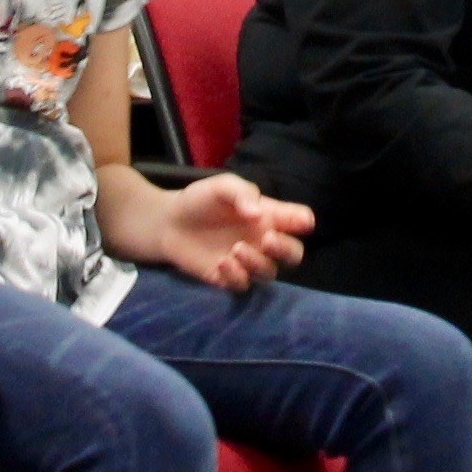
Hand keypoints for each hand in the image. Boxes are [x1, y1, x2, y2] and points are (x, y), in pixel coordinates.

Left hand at [158, 172, 314, 291]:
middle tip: (267, 239)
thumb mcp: (221, 186)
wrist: (167, 223)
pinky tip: (222, 262)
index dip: (304, 222)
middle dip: (286, 249)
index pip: (299, 220)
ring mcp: (247, 261)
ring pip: (270, 273)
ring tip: (235, 249)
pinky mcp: (229, 278)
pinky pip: (244, 285)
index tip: (300, 222)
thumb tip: (260, 214)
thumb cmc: (200, 200)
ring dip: (258, 263)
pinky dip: (237, 276)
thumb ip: (243, 193)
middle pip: (294, 253)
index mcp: (269, 215)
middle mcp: (263, 241)